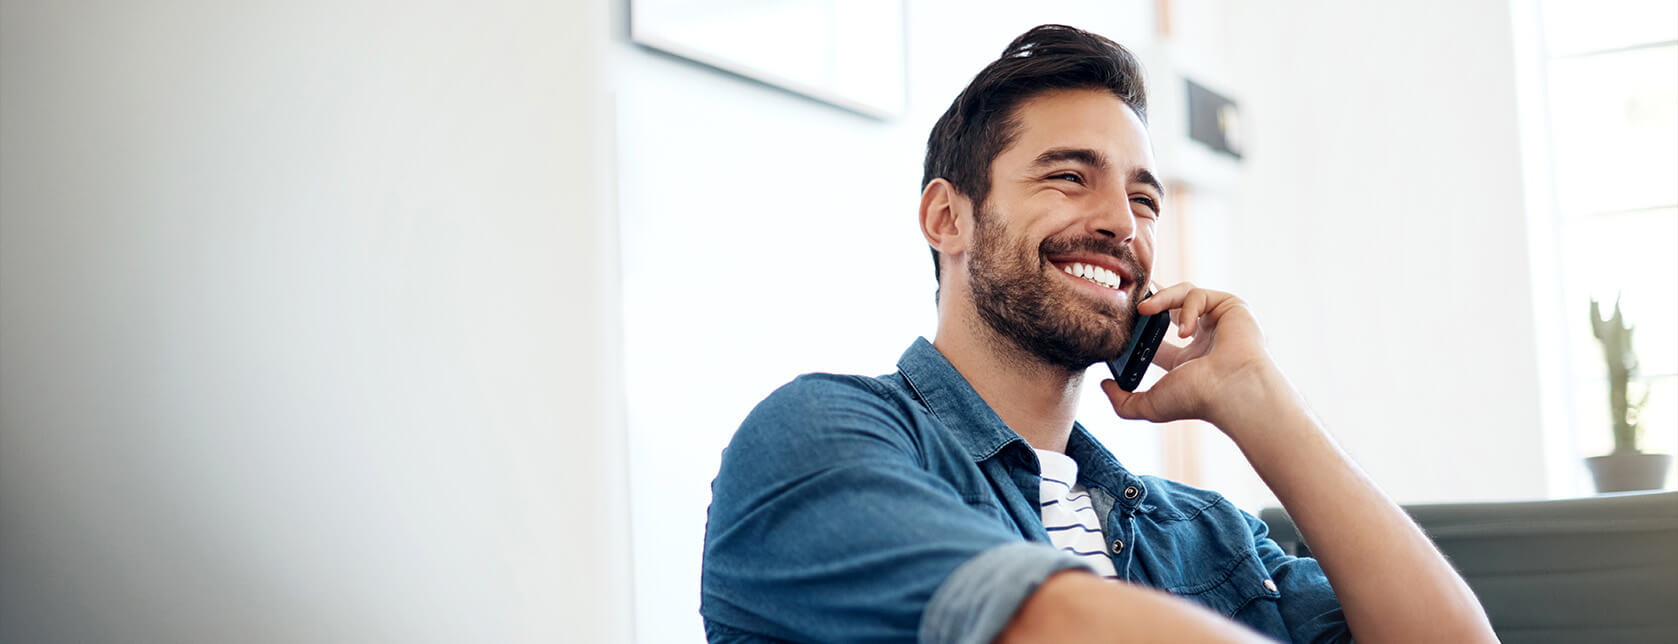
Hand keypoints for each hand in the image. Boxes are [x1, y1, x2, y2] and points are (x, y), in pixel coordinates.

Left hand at [1099, 282, 1300, 432]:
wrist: (1232, 390)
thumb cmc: (1199, 400)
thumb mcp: (1151, 405)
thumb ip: (1123, 401)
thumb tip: (1104, 386)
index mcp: (1188, 360)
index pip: (1158, 337)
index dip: (1138, 327)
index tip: (1120, 322)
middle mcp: (1204, 339)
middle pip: (1171, 306)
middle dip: (1150, 298)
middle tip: (1129, 297)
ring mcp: (1218, 321)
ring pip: (1183, 294)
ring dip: (1161, 300)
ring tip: (1144, 310)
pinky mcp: (1230, 306)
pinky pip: (1199, 294)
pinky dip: (1186, 307)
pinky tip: (1184, 330)